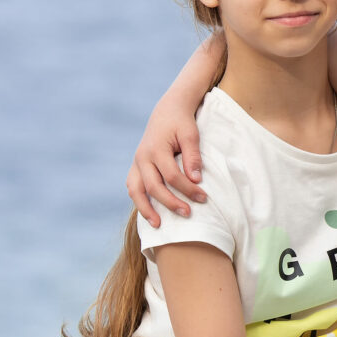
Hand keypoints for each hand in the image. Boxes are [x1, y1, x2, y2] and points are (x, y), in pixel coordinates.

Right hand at [127, 99, 204, 226]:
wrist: (167, 111)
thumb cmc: (181, 123)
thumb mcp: (191, 134)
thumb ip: (192, 156)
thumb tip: (196, 179)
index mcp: (155, 149)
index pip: (171, 175)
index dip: (187, 188)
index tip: (203, 198)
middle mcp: (142, 157)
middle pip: (153, 186)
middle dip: (170, 202)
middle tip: (188, 213)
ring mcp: (137, 162)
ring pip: (136, 190)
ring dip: (146, 208)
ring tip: (158, 225)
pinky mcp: (136, 166)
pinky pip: (133, 186)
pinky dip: (139, 200)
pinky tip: (149, 212)